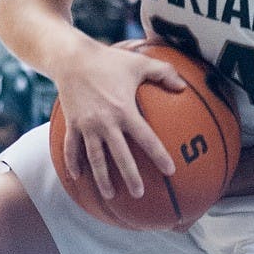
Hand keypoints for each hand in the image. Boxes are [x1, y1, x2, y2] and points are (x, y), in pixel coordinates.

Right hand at [55, 41, 185, 200]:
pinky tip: (76, 177)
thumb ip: (164, 73)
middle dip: (130, 177)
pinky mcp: (71, 124)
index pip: (146, 138)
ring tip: (110, 195)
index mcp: (125, 110)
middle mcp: (105, 123)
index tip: (170, 170)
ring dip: (102, 178)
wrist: (73, 58)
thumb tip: (183, 86)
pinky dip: (72, 163)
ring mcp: (86, 126)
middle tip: (139, 194)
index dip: (159, 155)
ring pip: (95, 159)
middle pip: (120, 156)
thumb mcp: (141, 63)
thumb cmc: (110, 60)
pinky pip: (71, 149)